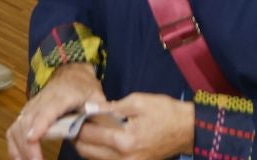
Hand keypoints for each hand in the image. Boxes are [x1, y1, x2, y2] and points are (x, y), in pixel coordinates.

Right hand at [7, 63, 99, 159]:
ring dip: (20, 147)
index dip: (40, 123)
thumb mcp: (97, 96)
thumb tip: (107, 123)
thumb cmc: (84, 87)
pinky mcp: (26, 114)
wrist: (71, 73)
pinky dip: (14, 145)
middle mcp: (42, 100)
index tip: (34, 138)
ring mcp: (31, 107)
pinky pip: (14, 130)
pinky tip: (19, 159)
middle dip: (29, 144)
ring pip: (18, 126)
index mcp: (62, 94)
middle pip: (28, 121)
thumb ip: (100, 110)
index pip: (48, 108)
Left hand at [73, 92, 194, 159]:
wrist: (186, 129)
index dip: (77, 124)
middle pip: (88, 152)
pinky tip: (97, 141)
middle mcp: (125, 159)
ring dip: (86, 147)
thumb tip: (89, 108)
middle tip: (72, 123)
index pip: (90, 135)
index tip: (70, 115)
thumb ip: (111, 107)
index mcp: (125, 140)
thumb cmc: (164, 111)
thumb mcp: (137, 101)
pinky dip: (98, 154)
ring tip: (81, 131)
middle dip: (77, 137)